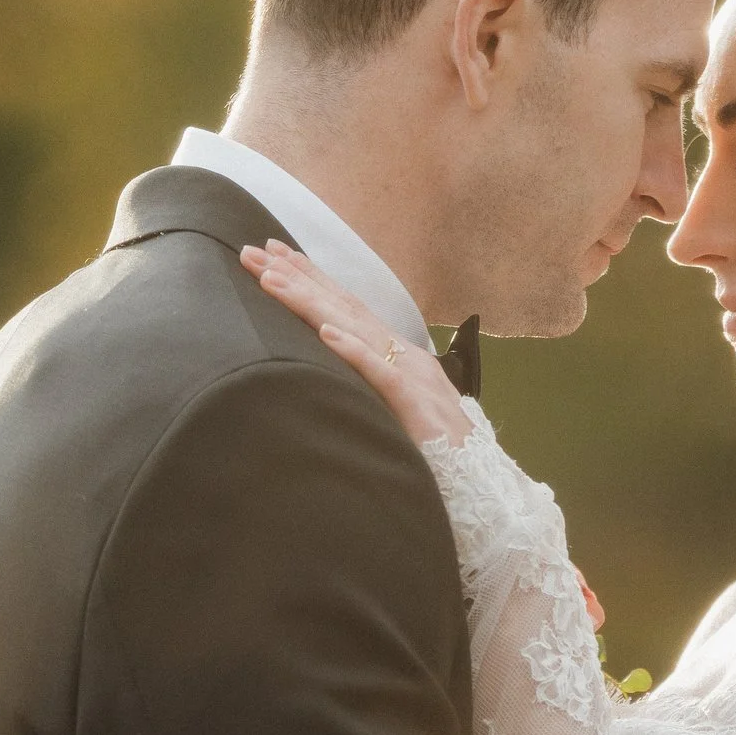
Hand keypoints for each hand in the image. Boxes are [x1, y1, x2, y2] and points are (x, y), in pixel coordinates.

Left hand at [242, 243, 471, 450]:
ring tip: (272, 280)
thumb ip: (366, 389)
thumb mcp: (393, 410)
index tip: (273, 255)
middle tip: (254, 252)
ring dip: (311, 302)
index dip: (311, 279)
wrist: (481, 483)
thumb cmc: (435, 452)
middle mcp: (404, 356)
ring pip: (355, 329)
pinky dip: (354, 350)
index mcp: (398, 355)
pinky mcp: (416, 405)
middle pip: (343, 306)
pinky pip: (381, 374)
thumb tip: (327, 375)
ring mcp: (412, 377)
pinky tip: (326, 333)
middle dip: (297, 277)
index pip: (347, 307)